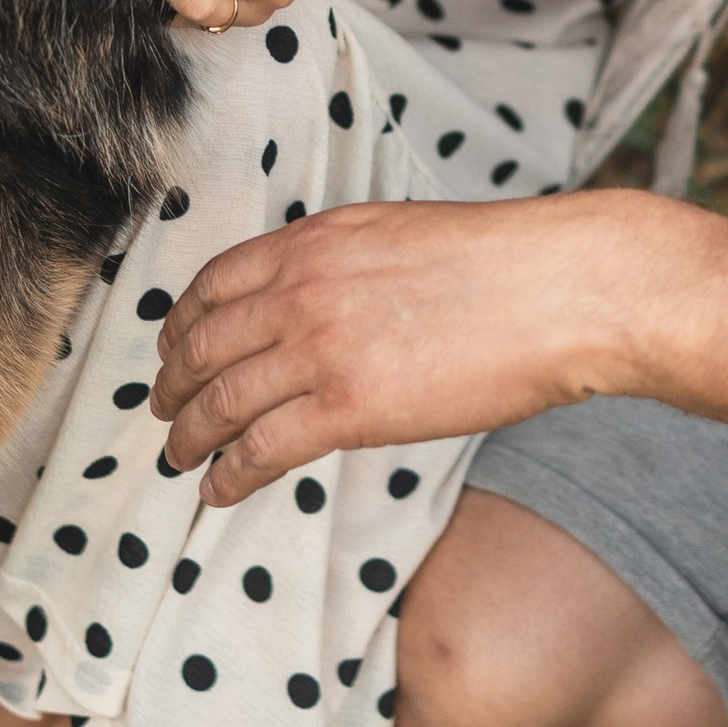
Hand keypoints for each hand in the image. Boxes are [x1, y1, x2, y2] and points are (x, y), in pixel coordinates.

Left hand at [153, 190, 674, 497]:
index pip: (215, 282)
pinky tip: (221, 489)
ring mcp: (320, 348)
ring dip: (190, 435)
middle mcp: (302, 288)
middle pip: (203, 344)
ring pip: (220, 401)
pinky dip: (230, 473)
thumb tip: (328, 304)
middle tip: (164, 409)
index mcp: (316, 240)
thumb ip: (347, 265)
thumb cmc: (509, 265)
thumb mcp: (403, 237)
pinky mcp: (348, 408)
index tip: (173, 347)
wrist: (562, 289)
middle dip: (173, 384)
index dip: (182, 323)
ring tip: (181, 458)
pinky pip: (261, 449)